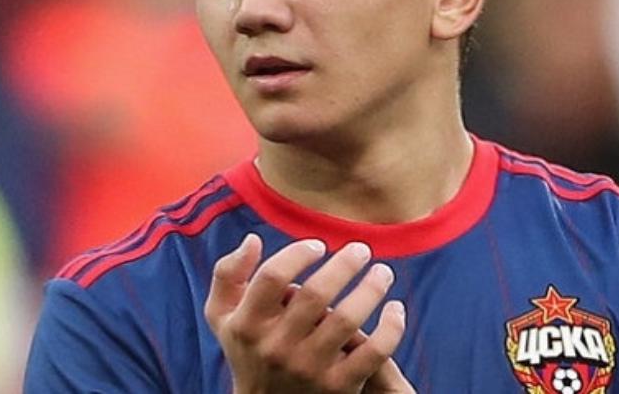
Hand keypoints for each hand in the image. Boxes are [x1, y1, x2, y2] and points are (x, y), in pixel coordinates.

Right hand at [205, 234, 413, 393]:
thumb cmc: (250, 349)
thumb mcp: (222, 316)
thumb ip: (228, 274)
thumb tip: (253, 240)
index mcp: (247, 323)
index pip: (273, 277)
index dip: (299, 254)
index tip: (319, 246)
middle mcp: (276, 347)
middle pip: (316, 293)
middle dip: (345, 264)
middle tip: (361, 250)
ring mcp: (309, 368)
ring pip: (348, 319)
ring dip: (372, 288)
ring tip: (382, 273)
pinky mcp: (339, 386)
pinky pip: (374, 352)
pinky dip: (392, 327)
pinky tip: (395, 309)